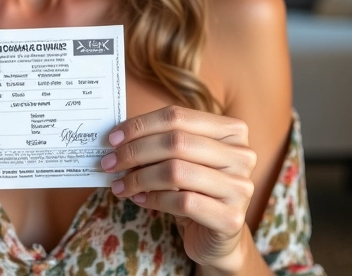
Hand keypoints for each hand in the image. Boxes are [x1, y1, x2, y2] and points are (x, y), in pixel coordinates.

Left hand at [101, 105, 256, 271]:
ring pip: (176, 172)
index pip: (177, 116)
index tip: (113, 137)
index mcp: (231, 130)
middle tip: (109, 162)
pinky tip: (140, 200)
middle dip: (134, 152)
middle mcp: (241, 155)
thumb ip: (160, 139)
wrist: (217, 235)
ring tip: (120, 184)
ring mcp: (240, 187)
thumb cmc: (194, 187)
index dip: (140, 125)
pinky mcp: (232, 218)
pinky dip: (154, 199)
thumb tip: (117, 136)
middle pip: (175, 142)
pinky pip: (182, 201)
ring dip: (139, 178)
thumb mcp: (181, 157)